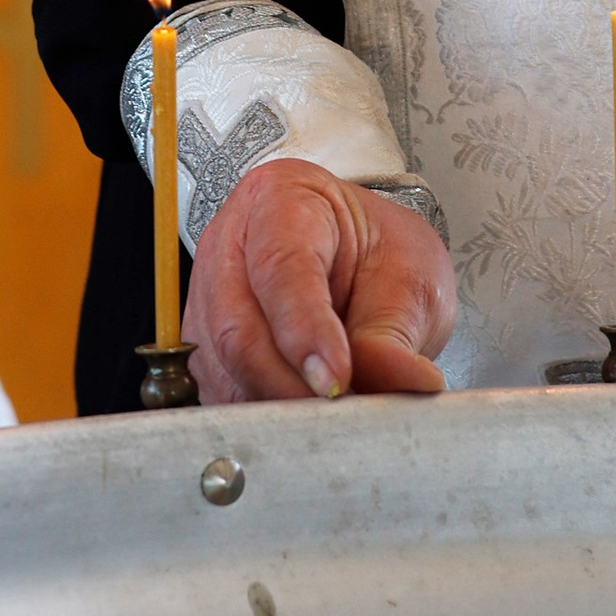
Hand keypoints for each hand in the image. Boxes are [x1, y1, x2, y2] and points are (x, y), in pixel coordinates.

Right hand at [183, 157, 454, 403]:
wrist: (361, 258)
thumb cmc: (378, 251)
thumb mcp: (410, 279)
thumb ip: (394, 336)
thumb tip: (394, 385)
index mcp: (283, 200)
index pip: (281, 268)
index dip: (304, 331)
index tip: (337, 380)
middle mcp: (231, 244)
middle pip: (237, 328)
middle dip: (289, 384)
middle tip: (342, 411)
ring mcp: (208, 296)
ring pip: (225, 369)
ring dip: (278, 405)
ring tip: (334, 415)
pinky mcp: (206, 346)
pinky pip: (222, 392)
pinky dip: (264, 413)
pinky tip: (305, 412)